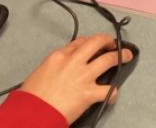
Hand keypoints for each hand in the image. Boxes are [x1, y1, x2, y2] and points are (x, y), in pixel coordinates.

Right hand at [19, 33, 133, 123]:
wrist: (29, 114)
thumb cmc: (30, 98)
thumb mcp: (40, 72)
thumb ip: (56, 66)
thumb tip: (65, 67)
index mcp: (58, 56)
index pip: (79, 42)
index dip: (89, 42)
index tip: (94, 45)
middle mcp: (73, 62)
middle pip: (97, 43)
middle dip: (108, 41)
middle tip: (113, 44)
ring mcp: (83, 77)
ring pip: (108, 60)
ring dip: (120, 56)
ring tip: (127, 56)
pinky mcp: (89, 93)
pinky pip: (108, 90)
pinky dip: (113, 93)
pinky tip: (112, 96)